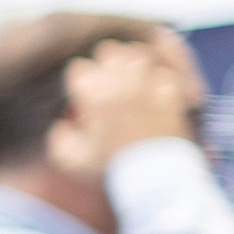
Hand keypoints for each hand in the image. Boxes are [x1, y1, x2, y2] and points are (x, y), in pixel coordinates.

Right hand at [52, 33, 205, 175]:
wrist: (154, 181)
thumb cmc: (111, 170)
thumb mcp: (70, 160)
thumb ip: (60, 137)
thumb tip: (64, 124)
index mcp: (93, 95)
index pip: (79, 68)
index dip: (79, 81)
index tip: (82, 97)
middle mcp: (121, 84)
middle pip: (110, 51)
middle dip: (106, 63)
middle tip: (107, 81)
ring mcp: (149, 88)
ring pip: (140, 55)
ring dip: (133, 65)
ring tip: (131, 79)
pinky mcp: (173, 97)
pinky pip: (167, 73)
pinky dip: (161, 78)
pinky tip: (156, 89)